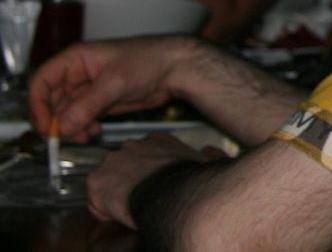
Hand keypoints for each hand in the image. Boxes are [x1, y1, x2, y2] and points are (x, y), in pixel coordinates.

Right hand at [29, 37, 197, 142]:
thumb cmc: (148, 62)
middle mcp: (78, 74)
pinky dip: (83, 128)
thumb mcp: (115, 83)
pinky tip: (94, 132)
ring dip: (70, 128)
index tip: (45, 127)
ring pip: (66, 114)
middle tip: (63, 140)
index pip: (42, 82)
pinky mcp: (101, 102)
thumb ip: (87, 106)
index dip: (37, 106)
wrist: (177, 68)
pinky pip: (82, 118)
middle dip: (55, 122)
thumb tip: (63, 128)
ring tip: (85, 137)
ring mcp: (89, 89)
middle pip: (51, 102)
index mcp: (75, 60)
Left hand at [87, 134, 211, 227]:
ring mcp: (112, 161)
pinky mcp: (97, 180)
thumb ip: (208, 154)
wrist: (172, 194)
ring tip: (130, 208)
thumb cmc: (190, 181)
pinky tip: (119, 215)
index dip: (146, 173)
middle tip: (139, 198)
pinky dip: (104, 211)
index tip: (152, 185)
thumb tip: (212, 151)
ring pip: (107, 182)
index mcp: (156, 140)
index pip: (143, 155)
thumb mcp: (205, 162)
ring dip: (116, 195)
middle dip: (127, 181)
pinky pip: (95, 201)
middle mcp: (131, 145)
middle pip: (122, 165)